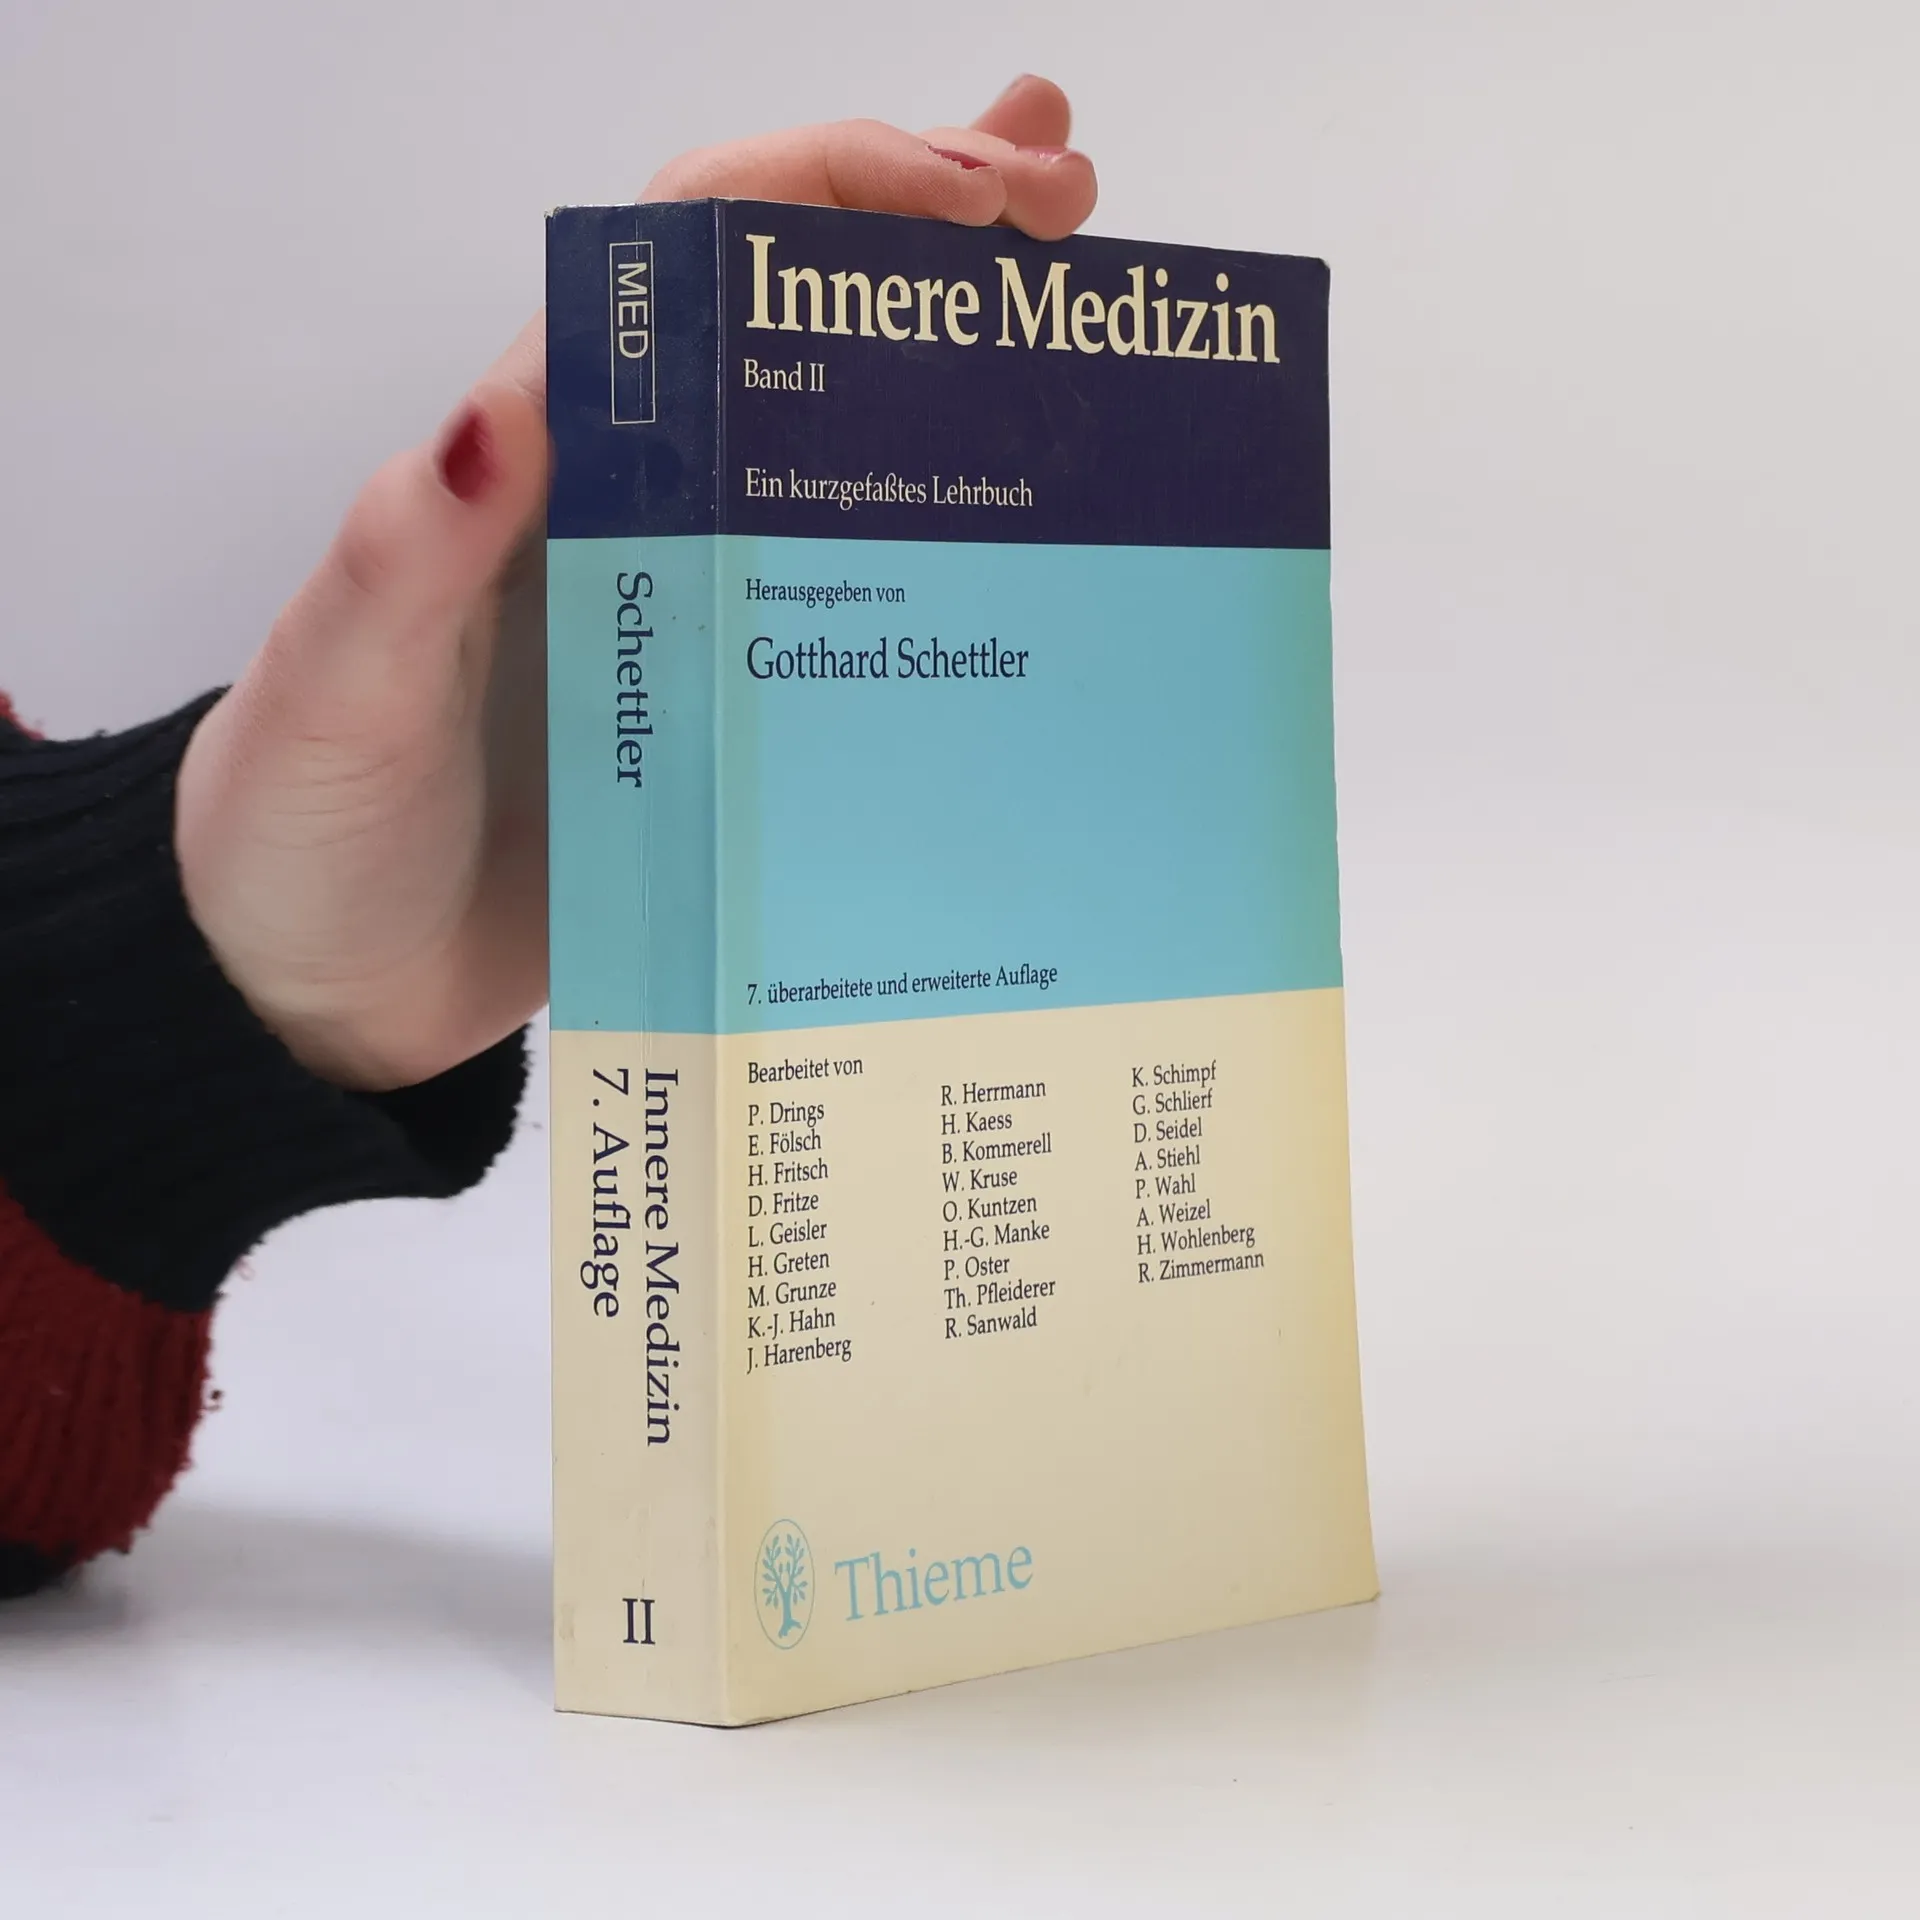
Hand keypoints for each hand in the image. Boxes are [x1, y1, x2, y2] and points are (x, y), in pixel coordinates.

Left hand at [175, 79, 1097, 1091]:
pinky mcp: (731, 713)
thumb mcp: (347, 691)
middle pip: (788, 319)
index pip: (690, 262)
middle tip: (1069, 196)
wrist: (327, 988)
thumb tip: (499, 412)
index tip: (966, 199)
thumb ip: (406, 559)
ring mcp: (694, 608)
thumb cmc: (310, 835)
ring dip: (952, 354)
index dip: (825, 194)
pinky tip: (1036, 536)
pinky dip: (943, 544)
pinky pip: (852, 603)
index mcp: (545, 464)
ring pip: (838, 445)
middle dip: (924, 230)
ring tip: (1076, 290)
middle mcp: (634, 508)